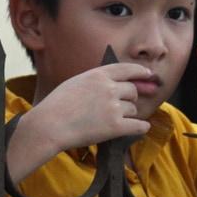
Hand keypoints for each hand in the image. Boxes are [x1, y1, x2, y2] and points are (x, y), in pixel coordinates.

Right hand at [30, 63, 152, 151]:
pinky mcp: (116, 126)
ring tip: (107, 121)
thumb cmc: (56, 106)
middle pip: (132, 91)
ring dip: (126, 115)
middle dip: (128, 98)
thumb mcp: (75, 83)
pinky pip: (139, 126)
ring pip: (133, 109)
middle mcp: (109, 88)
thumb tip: (119, 85)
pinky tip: (138, 128)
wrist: (48, 126)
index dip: (140, 71)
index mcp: (98, 75)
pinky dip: (140, 127)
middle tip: (116, 107)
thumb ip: (96, 81)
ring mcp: (113, 107)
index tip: (148, 75)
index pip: (127, 69)